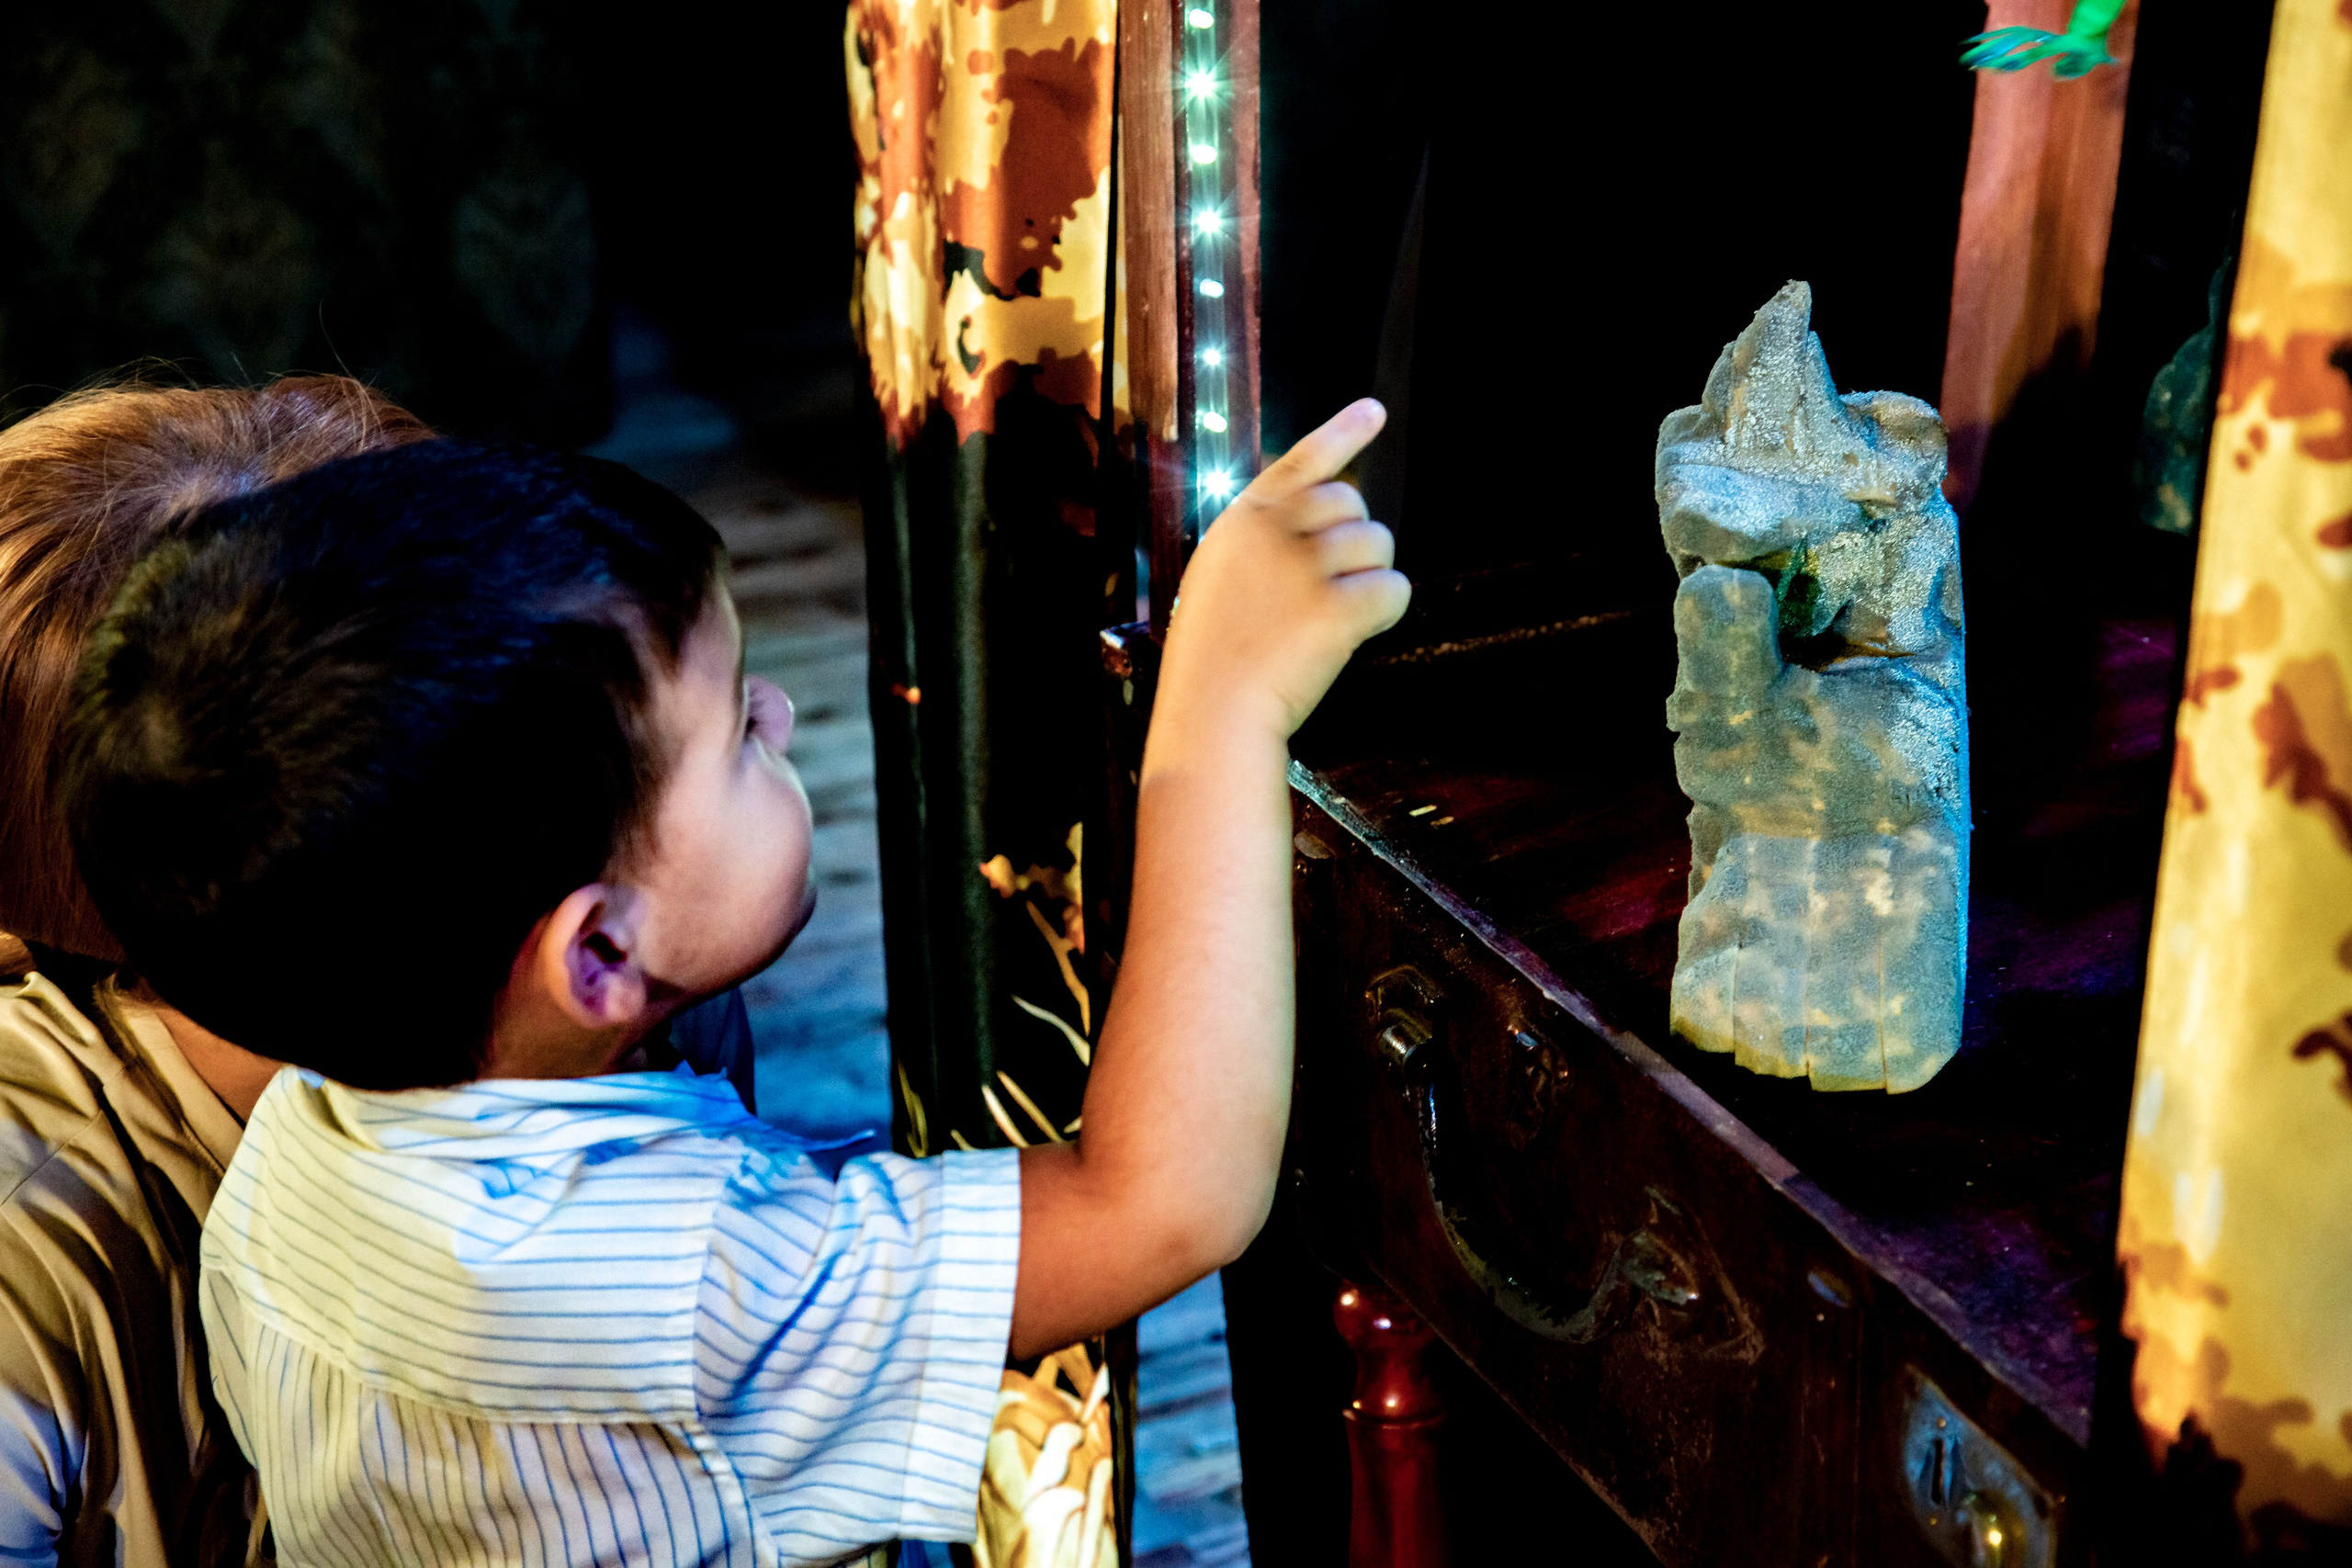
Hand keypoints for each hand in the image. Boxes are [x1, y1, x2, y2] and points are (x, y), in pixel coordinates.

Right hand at [1156, 399, 1409, 742]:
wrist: (1211, 713)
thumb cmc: (1215, 656)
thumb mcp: (1220, 577)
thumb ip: (1262, 541)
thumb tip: (1325, 520)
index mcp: (1242, 519)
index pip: (1302, 460)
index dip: (1343, 433)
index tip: (1375, 411)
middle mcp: (1275, 530)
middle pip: (1354, 505)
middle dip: (1355, 544)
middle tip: (1328, 591)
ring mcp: (1305, 566)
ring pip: (1379, 545)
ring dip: (1368, 580)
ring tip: (1329, 620)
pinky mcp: (1337, 607)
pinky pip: (1394, 590)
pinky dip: (1384, 613)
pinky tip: (1354, 634)